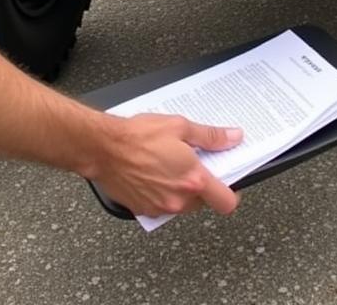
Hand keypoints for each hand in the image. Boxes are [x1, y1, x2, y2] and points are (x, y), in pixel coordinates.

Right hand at [91, 113, 243, 218]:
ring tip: (168, 165)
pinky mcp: (143, 210)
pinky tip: (153, 173)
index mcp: (193, 180)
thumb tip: (232, 137)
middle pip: (203, 202)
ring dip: (180, 190)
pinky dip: (161, 193)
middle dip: (201, 185)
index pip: (226, 202)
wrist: (103, 147)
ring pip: (182, 205)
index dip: (232, 193)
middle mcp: (178, 199)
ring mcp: (160, 207)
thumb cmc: (137, 136)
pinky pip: (161, 205)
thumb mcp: (179, 126)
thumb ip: (210, 136)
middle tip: (191, 162)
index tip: (228, 181)